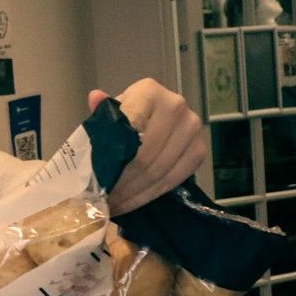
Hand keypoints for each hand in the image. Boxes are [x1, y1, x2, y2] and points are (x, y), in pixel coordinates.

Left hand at [90, 80, 206, 214]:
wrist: (148, 121)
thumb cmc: (122, 118)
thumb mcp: (108, 114)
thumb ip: (102, 112)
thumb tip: (95, 97)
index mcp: (149, 92)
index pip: (131, 130)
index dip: (114, 160)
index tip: (99, 181)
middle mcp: (176, 106)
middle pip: (146, 155)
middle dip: (123, 182)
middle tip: (105, 198)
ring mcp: (192, 127)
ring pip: (160, 169)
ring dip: (136, 192)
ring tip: (115, 203)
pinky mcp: (199, 149)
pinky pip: (176, 177)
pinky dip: (153, 193)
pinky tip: (134, 201)